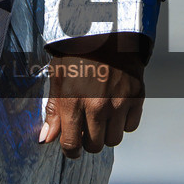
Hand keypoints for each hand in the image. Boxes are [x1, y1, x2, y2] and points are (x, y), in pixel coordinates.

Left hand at [39, 35, 147, 157]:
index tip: (71, 149)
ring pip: (114, 140)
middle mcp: (97, 106)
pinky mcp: (136, 98)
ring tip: (101, 119)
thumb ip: (53, 111)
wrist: (106, 32)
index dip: (70, 151)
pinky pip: (131, 126)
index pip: (71, 144)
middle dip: (88, 142)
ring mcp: (119, 103)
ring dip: (106, 134)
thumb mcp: (57, 79)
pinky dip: (123, 123)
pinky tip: (116, 109)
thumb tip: (46, 139)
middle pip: (94, 146)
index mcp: (73, 102)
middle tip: (86, 130)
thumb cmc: (77, 54)